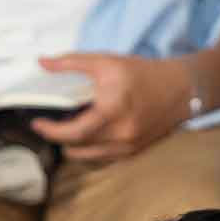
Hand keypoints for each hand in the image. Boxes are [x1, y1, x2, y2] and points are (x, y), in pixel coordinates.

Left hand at [29, 52, 195, 163]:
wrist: (182, 89)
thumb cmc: (143, 73)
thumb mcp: (107, 61)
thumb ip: (71, 62)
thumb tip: (42, 63)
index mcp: (112, 111)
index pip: (72, 133)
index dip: (50, 131)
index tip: (37, 123)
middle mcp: (120, 134)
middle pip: (75, 148)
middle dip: (60, 138)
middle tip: (54, 123)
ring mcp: (127, 147)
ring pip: (86, 157)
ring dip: (73, 146)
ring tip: (70, 129)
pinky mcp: (131, 154)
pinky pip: (100, 159)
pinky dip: (89, 150)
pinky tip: (88, 135)